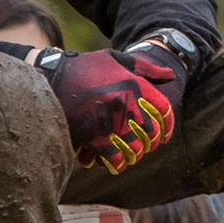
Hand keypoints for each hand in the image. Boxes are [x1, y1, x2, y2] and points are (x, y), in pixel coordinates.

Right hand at [31, 45, 184, 172]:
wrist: (52, 76)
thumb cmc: (86, 66)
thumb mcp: (117, 59)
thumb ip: (146, 68)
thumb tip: (171, 77)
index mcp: (134, 84)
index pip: (164, 110)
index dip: (168, 125)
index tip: (165, 134)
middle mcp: (126, 103)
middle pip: (152, 132)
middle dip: (152, 142)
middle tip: (147, 146)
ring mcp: (111, 121)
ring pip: (136, 147)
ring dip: (136, 154)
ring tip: (133, 155)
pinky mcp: (95, 137)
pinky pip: (116, 158)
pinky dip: (119, 163)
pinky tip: (117, 163)